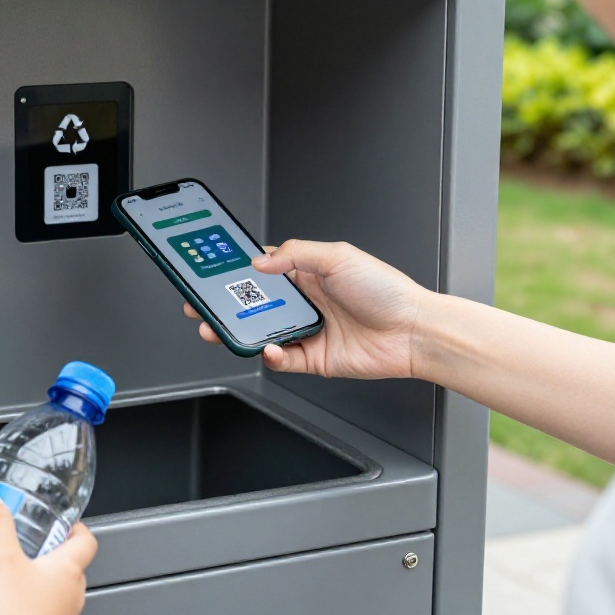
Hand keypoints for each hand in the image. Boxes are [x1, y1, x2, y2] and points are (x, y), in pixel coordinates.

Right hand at [0, 492, 96, 614]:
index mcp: (68, 571)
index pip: (88, 541)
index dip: (77, 528)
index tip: (63, 522)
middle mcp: (73, 597)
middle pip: (71, 567)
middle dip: (50, 554)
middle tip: (26, 546)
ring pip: (58, 595)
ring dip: (40, 585)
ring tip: (11, 579)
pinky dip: (32, 611)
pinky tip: (8, 612)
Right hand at [183, 240, 428, 380]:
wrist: (413, 331)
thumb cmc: (386, 290)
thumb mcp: (338, 256)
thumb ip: (295, 254)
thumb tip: (260, 261)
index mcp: (308, 273)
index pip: (263, 270)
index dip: (236, 272)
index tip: (211, 272)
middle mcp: (305, 301)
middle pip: (254, 304)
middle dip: (225, 305)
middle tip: (200, 306)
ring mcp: (308, 330)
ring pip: (261, 333)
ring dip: (237, 332)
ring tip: (218, 330)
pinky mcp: (314, 358)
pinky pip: (283, 359)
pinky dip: (271, 355)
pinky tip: (269, 348)